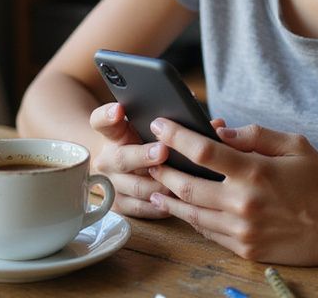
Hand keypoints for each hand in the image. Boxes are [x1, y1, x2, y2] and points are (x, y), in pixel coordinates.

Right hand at [87, 103, 228, 218]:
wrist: (116, 170)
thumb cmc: (141, 143)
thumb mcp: (146, 128)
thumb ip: (172, 122)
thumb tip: (216, 125)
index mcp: (112, 135)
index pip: (101, 121)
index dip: (108, 115)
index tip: (119, 109)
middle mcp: (107, 160)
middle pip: (122, 158)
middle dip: (144, 155)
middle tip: (163, 150)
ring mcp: (112, 185)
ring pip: (136, 187)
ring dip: (160, 184)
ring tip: (181, 180)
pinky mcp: (119, 207)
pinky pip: (142, 209)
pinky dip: (162, 205)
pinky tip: (180, 200)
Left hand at [145, 119, 317, 264]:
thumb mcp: (296, 145)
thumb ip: (256, 135)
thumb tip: (221, 131)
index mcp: (256, 172)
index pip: (202, 151)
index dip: (175, 135)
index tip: (159, 123)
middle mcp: (243, 203)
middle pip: (186, 185)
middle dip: (162, 168)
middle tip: (149, 156)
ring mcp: (242, 230)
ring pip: (191, 213)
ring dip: (168, 197)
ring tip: (154, 184)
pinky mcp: (245, 249)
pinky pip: (208, 232)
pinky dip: (191, 218)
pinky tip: (183, 208)